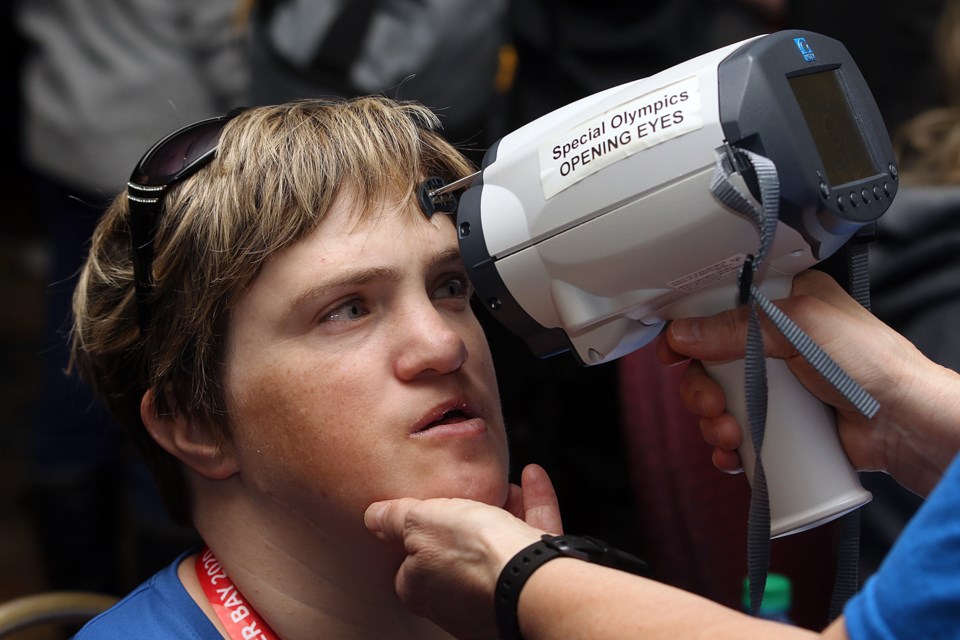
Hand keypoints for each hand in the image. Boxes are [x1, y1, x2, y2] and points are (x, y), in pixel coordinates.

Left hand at [364, 464, 561, 639]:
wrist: (530, 579)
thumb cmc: (471, 554)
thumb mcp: (420, 522)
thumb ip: (395, 518)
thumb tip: (373, 516)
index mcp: (421, 590)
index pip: (410, 562)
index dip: (419, 532)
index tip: (428, 509)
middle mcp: (457, 601)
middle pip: (457, 553)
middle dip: (466, 521)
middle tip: (470, 493)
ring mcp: (496, 596)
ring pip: (498, 548)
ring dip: (503, 510)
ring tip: (504, 483)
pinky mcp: (534, 583)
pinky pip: (532, 539)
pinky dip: (534, 506)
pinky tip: (532, 477)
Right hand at [657, 269, 959, 495]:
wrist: (908, 427)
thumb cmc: (873, 366)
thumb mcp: (800, 326)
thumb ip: (738, 326)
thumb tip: (683, 334)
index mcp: (782, 303)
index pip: (718, 308)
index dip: (689, 329)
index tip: (674, 351)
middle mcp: (776, 342)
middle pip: (709, 361)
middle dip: (700, 389)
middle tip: (712, 405)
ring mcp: (777, 386)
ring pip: (719, 401)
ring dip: (711, 422)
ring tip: (730, 435)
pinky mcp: (782, 424)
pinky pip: (738, 433)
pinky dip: (727, 447)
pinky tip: (732, 455)